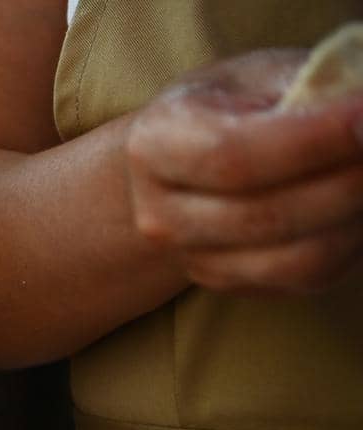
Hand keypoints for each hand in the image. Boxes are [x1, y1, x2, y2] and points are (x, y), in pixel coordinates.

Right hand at [125, 48, 362, 293]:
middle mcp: (161, 215)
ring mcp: (193, 260)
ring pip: (298, 259)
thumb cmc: (232, 106)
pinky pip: (311, 278)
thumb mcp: (259, 76)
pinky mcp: (232, 286)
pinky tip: (356, 206)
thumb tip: (362, 104)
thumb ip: (307, 88)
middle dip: (350, 181)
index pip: (232, 156)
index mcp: (155, 145)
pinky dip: (352, 242)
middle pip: (268, 215)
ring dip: (356, 215)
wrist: (185, 166)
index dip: (311, 140)